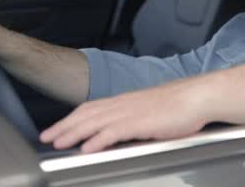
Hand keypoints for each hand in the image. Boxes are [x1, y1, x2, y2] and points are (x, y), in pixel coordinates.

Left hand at [40, 78, 209, 152]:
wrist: (199, 96)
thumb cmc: (181, 104)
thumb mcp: (152, 110)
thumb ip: (136, 119)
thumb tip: (125, 131)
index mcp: (126, 101)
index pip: (91, 108)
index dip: (71, 118)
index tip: (57, 127)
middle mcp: (124, 104)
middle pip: (86, 114)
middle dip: (64, 126)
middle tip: (46, 137)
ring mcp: (131, 112)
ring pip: (95, 121)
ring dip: (73, 132)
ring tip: (58, 142)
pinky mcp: (141, 122)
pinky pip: (113, 131)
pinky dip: (97, 139)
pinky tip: (86, 148)